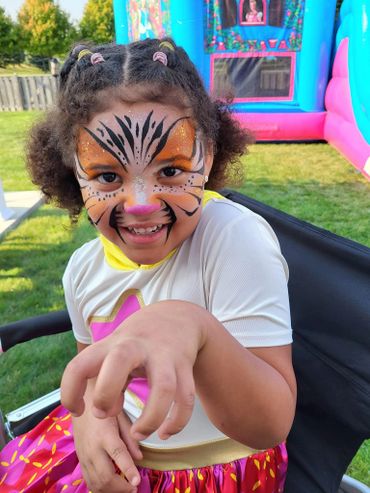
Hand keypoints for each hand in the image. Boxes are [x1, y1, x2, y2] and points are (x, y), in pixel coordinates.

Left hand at [62, 301, 207, 440]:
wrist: (178, 316)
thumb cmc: (138, 341)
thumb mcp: (115, 349)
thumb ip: (104, 378)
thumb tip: (104, 413)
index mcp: (113, 344)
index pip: (80, 364)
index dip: (70, 392)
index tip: (79, 409)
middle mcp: (138, 346)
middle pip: (119, 363)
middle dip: (106, 394)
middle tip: (105, 413)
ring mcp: (164, 355)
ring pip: (164, 388)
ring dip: (150, 419)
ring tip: (138, 434)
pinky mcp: (185, 366)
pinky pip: (185, 398)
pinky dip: (177, 422)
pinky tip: (166, 432)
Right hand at [73, 408, 141, 492]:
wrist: (80, 404)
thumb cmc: (104, 409)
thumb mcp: (121, 417)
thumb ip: (130, 438)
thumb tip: (140, 458)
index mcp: (106, 434)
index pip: (118, 454)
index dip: (128, 470)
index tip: (137, 482)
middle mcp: (93, 448)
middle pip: (105, 476)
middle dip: (121, 488)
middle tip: (135, 488)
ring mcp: (84, 457)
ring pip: (96, 483)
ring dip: (112, 492)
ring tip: (126, 489)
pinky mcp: (80, 461)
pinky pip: (89, 481)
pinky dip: (100, 489)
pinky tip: (112, 488)